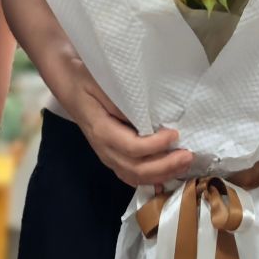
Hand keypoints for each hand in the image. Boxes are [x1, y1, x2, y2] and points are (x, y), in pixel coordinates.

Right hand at [57, 58, 194, 187]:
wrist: (70, 85)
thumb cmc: (87, 80)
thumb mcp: (102, 83)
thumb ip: (121, 101)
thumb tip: (146, 116)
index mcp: (101, 130)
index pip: (132, 148)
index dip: (155, 145)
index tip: (175, 133)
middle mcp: (104, 149)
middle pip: (136, 169)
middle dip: (165, 166)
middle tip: (188, 156)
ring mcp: (108, 156)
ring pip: (135, 176)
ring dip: (162, 174)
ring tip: (184, 164)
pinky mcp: (113, 157)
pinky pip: (132, 175)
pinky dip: (152, 178)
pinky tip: (169, 174)